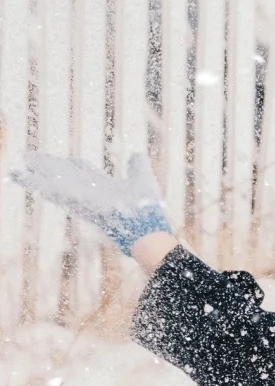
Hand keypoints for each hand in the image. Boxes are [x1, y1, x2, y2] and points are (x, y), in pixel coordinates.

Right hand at [11, 152, 171, 254]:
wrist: (147, 231)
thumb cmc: (147, 210)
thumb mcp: (142, 180)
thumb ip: (137, 166)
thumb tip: (136, 153)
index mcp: (101, 186)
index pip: (82, 171)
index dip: (72, 164)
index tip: (65, 158)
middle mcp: (88, 192)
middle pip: (62, 174)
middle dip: (46, 165)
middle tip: (28, 157)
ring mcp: (81, 197)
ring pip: (53, 183)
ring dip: (34, 176)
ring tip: (15, 172)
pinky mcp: (77, 202)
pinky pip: (53, 191)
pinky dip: (37, 184)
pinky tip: (21, 178)